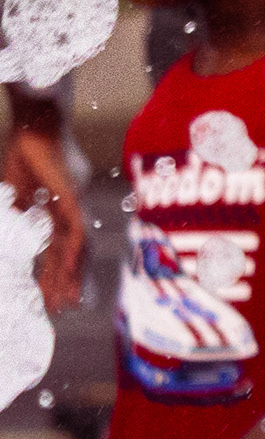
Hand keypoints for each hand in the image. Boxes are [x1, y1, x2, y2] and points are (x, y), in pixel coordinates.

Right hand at [5, 120, 81, 312]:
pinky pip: (75, 230)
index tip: (48, 297)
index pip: (55, 250)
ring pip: (75, 249)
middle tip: (59, 309)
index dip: (53, 274)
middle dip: (63, 283)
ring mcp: (73, 206)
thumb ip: (19, 216)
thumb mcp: (15, 195)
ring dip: (70, 275)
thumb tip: (15, 239)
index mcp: (54, 212)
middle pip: (68, 255)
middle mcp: (69, 213)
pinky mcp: (73, 199)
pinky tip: (71, 270)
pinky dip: (74, 253)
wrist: (32, 129)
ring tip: (67, 300)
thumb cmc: (24, 156)